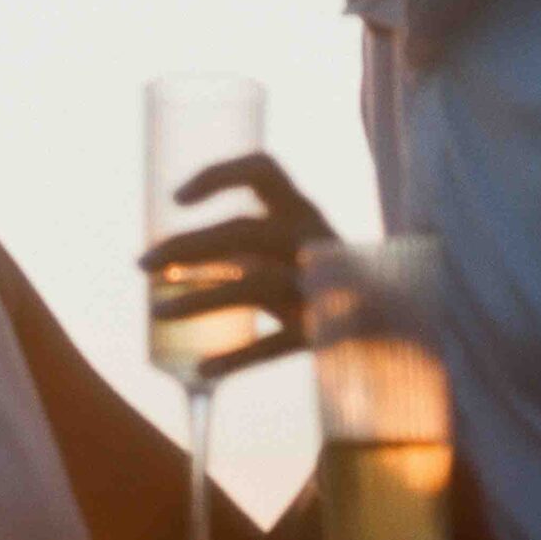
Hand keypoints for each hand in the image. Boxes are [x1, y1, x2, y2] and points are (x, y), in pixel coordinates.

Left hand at [139, 153, 333, 376]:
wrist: (398, 320)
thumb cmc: (325, 277)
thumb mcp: (291, 248)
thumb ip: (241, 246)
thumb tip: (163, 260)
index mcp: (303, 210)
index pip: (261, 170)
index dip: (217, 174)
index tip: (176, 199)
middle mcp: (312, 240)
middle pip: (243, 230)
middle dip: (187, 246)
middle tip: (142, 264)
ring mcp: (320, 286)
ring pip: (254, 285)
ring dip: (200, 299)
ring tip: (158, 313)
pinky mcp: (323, 331)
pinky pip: (275, 345)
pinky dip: (236, 358)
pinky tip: (202, 369)